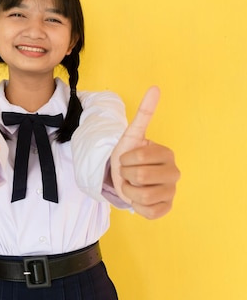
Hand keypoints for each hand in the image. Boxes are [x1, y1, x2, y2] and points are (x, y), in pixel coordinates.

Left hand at [110, 87, 179, 218]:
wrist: (124, 177)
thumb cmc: (129, 156)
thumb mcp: (132, 135)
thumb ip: (145, 112)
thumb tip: (155, 87)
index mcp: (167, 154)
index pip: (138, 157)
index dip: (125, 159)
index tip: (127, 158)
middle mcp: (174, 172)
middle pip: (140, 177)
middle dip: (126, 175)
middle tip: (129, 173)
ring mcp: (172, 192)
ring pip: (143, 197)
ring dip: (130, 191)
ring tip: (133, 185)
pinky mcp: (166, 209)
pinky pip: (148, 212)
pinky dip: (137, 206)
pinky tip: (139, 198)